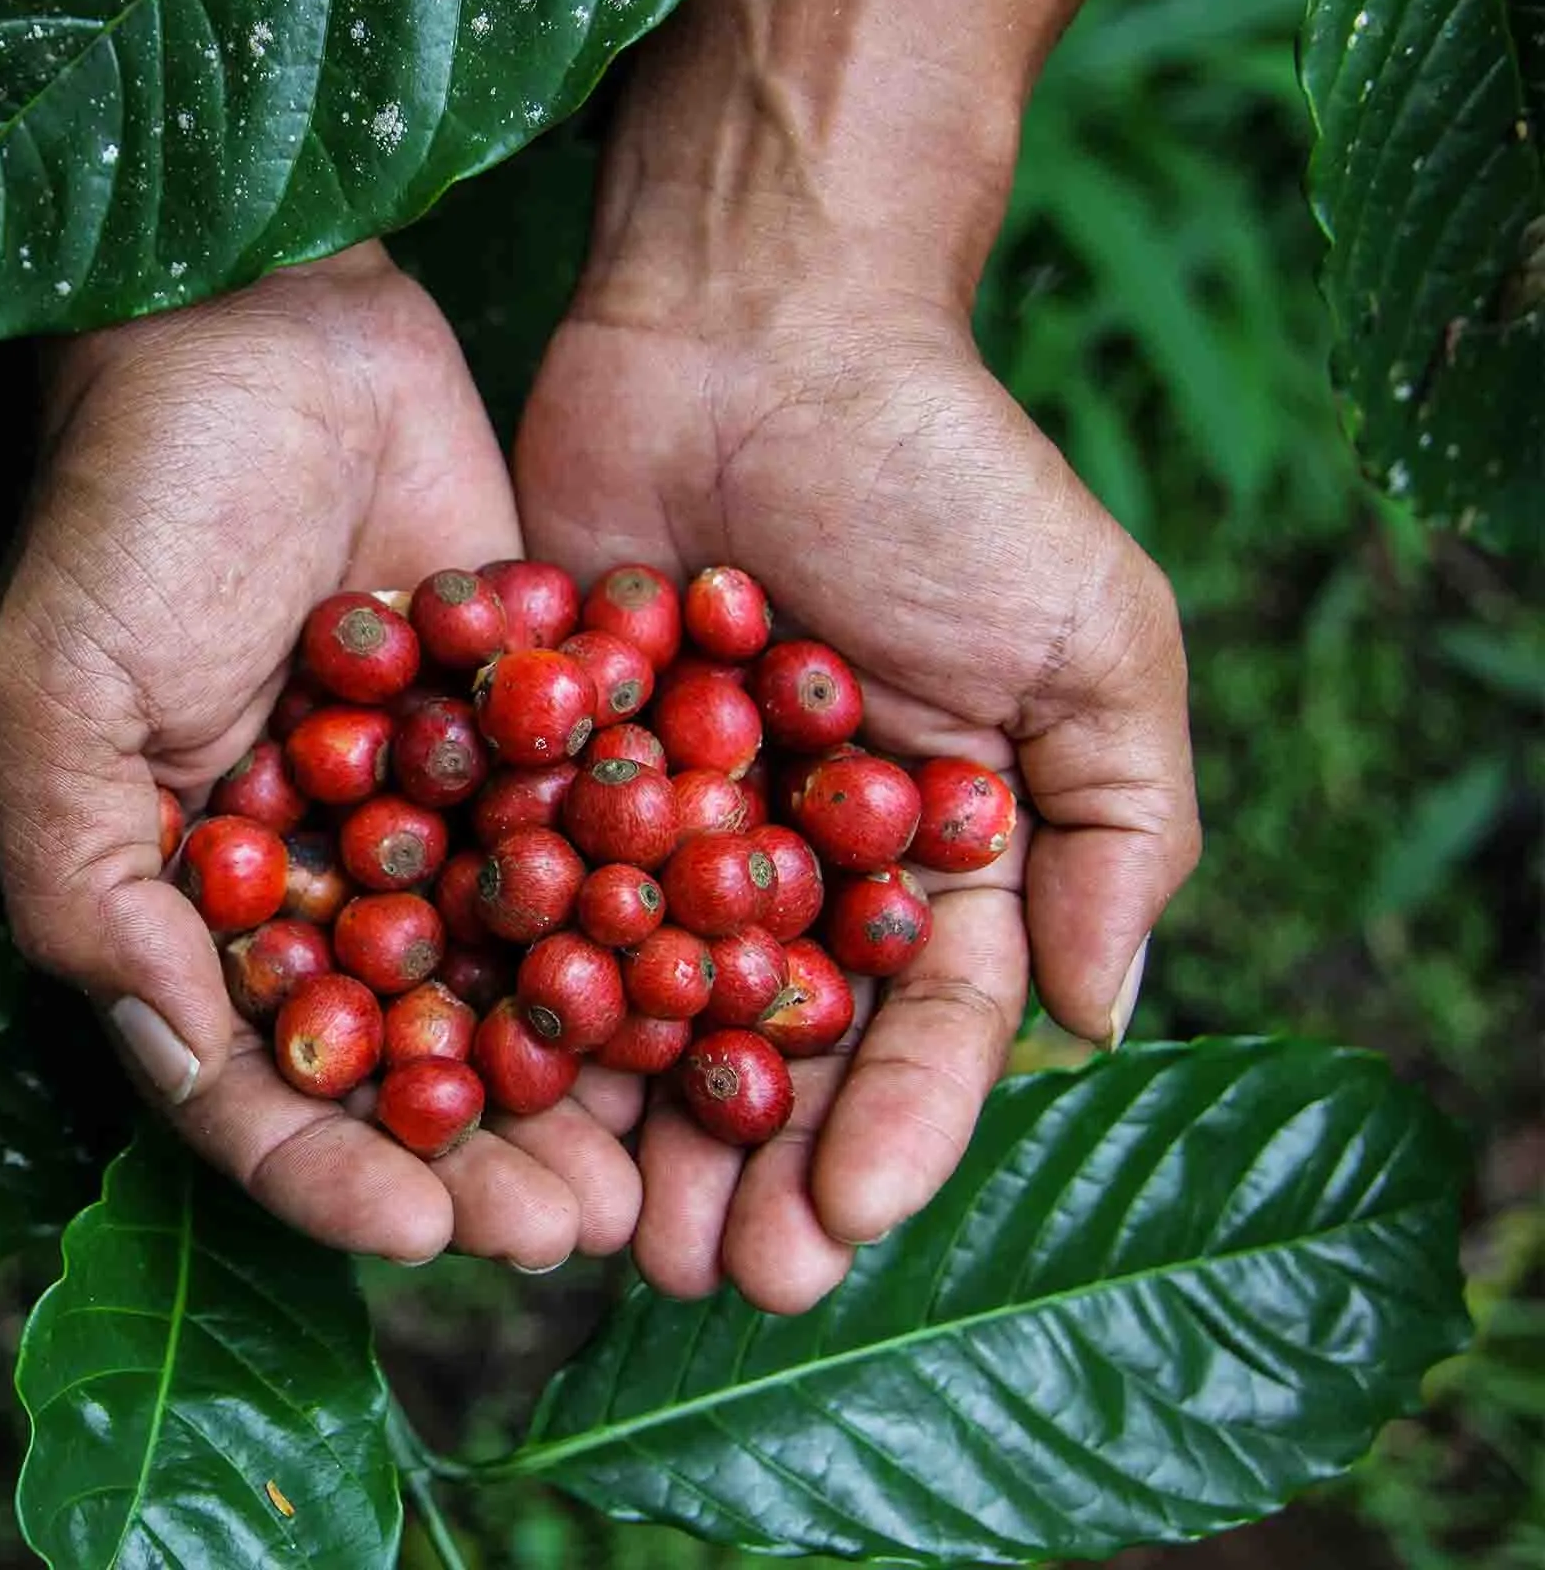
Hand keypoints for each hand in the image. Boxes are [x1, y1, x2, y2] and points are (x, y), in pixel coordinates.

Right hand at [0, 244, 642, 1270]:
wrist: (268, 317)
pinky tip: (721, 993)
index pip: (247, 1079)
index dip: (326, 1168)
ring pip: (507, 984)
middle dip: (479, 1156)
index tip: (421, 1230)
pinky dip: (647, 927)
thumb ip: (94, 883)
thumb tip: (187, 1059)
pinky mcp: (525, 738)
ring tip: (659, 1164)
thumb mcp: (60, 696)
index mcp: (182, 900)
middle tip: (572, 1230)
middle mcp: (307, 883)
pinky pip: (586, 854)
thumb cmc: (127, 505)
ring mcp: (422, 816)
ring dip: (577, 1082)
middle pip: (397, 1062)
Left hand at [514, 277, 1199, 1312]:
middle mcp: (786, 864)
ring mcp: (656, 823)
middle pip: (766, 1050)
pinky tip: (482, 1087)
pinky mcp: (538, 769)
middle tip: (709, 1278)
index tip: (848, 1229)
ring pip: (636, 1005)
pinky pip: (520, 898)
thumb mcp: (1087, 637)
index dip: (893, 1133)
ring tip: (596, 1234)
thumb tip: (1107, 1020)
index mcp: (927, 857)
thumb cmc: (943, 471)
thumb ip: (1118, 825)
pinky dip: (505, 992)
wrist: (756, 321)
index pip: (921, 1026)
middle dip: (747, 1168)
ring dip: (621, 1125)